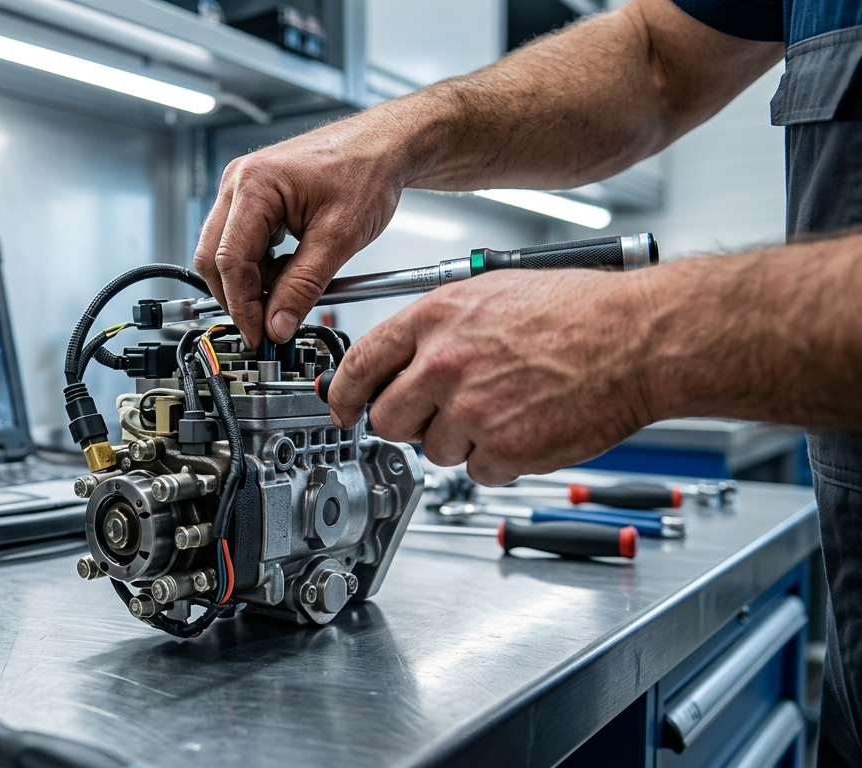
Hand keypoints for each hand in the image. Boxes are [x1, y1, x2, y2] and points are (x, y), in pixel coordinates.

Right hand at [193, 110, 410, 348]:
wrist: (384, 146)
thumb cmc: (366, 171)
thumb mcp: (338, 238)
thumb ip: (304, 286)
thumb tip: (278, 325)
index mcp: (254, 184)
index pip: (229, 259)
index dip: (242, 305)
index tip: (259, 333)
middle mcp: (238, 182)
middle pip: (213, 257)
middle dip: (239, 296)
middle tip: (267, 323)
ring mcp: (241, 189)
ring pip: (224, 252)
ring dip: (252, 281)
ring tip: (290, 288)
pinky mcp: (252, 198)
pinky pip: (240, 242)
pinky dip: (261, 266)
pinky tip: (290, 269)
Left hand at [327, 269, 657, 484]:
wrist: (638, 338)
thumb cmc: (578, 311)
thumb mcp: (490, 292)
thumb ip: (437, 329)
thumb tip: (400, 360)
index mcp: (436, 319)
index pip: (360, 365)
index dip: (344, 395)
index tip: (342, 409)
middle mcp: (445, 363)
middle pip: (387, 419)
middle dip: (407, 423)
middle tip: (438, 414)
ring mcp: (472, 409)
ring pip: (433, 450)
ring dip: (461, 440)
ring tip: (504, 408)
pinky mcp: (504, 449)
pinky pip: (479, 471)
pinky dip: (500, 459)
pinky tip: (527, 426)